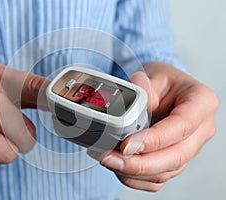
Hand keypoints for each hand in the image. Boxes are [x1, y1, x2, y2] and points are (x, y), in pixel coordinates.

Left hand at [89, 62, 217, 191]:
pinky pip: (158, 179)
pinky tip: (118, 168)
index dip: (154, 140)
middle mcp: (200, 130)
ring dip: (134, 172)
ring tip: (108, 160)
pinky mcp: (175, 161)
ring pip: (165, 171)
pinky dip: (136, 178)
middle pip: (176, 156)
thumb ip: (145, 85)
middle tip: (110, 158)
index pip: (182, 126)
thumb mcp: (155, 74)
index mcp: (201, 103)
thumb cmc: (162, 82)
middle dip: (140, 163)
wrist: (164, 91)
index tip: (127, 144)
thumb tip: (139, 101)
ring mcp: (189, 148)